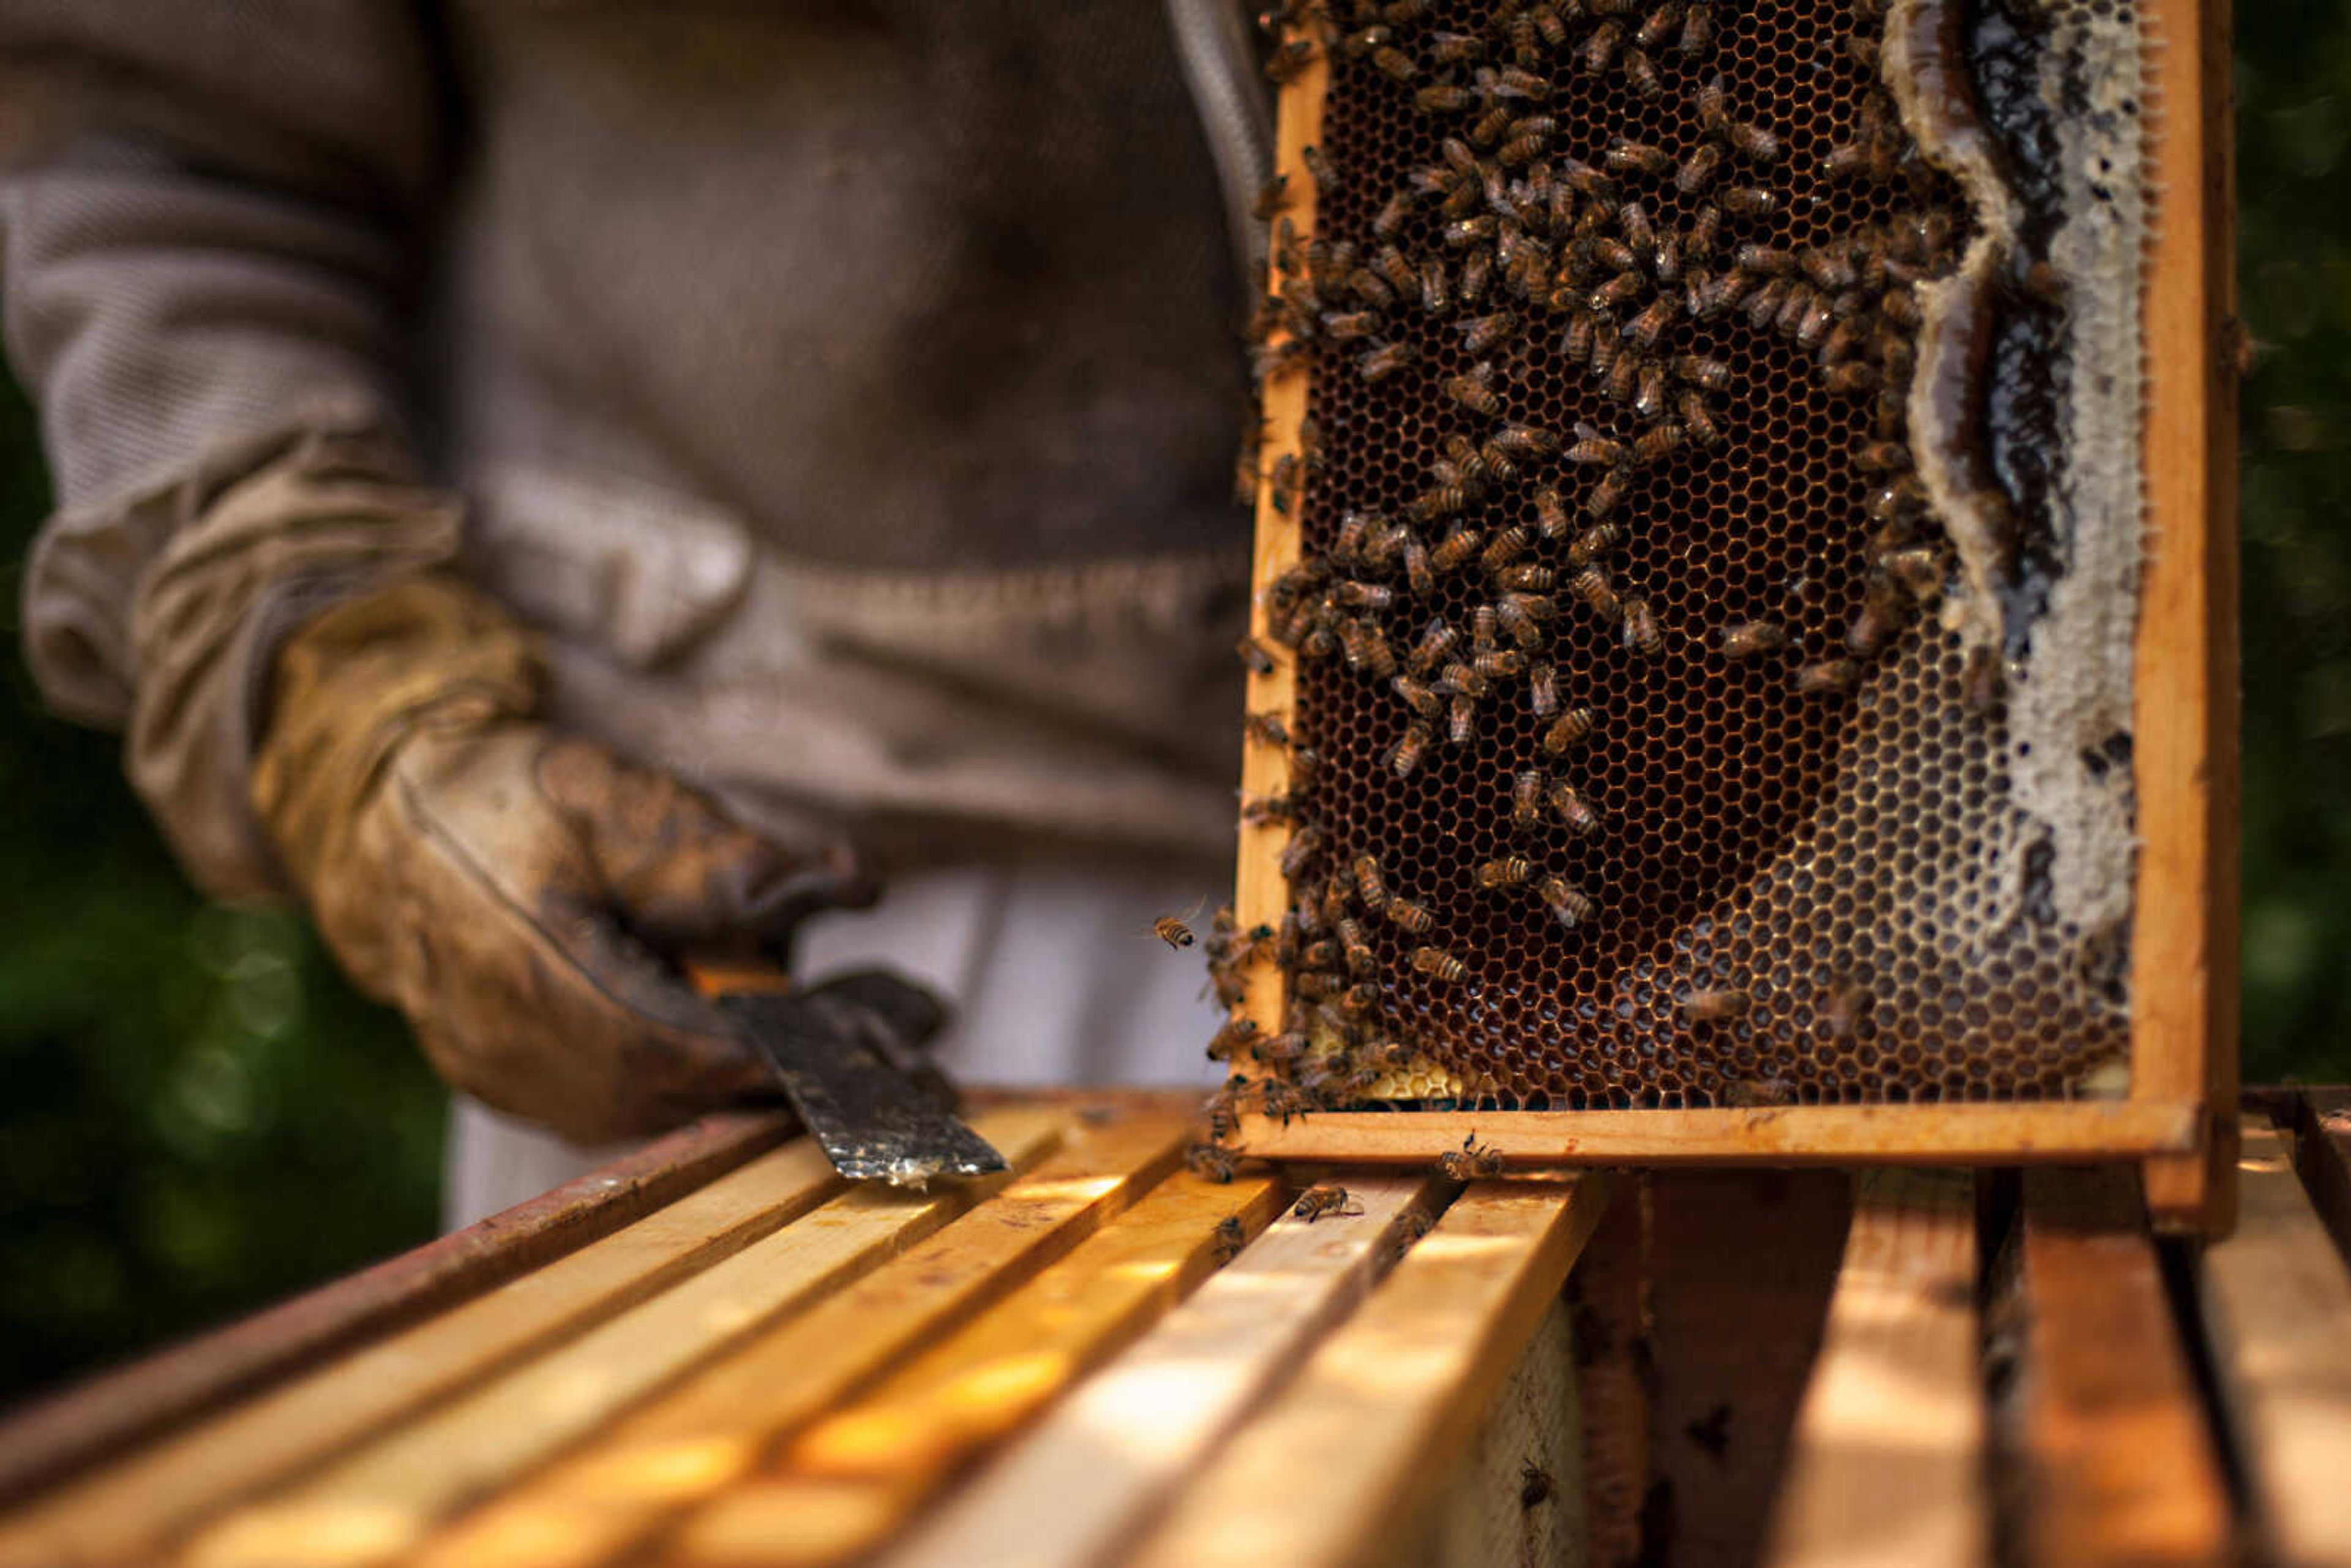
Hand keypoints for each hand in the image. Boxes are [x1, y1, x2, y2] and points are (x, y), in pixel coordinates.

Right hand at [253, 577, 867, 1142]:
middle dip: (798, 1079)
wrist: (387, 832)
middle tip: (916, 1066)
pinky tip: (795, 1049)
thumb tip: (846, 880)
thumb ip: (725, 851)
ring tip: (881, 1045)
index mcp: (521, 964)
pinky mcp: (522, 1090)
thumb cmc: (511, 801)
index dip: (766, 1055)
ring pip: (660, 1109)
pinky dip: (713, 1079)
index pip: (663, 1044)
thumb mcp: (617, 797)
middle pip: (675, 1094)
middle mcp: (509, 1045)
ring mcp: (509, 1079)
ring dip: (766, 1083)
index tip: (867, 1052)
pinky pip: (632, 1105)